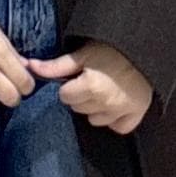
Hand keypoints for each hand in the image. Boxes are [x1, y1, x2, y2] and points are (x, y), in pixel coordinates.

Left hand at [26, 39, 152, 134]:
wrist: (145, 50)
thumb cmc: (113, 49)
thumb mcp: (82, 53)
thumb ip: (56, 66)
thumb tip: (30, 66)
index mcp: (90, 87)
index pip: (64, 95)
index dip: (69, 84)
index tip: (78, 76)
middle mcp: (105, 104)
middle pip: (77, 108)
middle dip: (81, 95)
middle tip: (92, 79)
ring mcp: (121, 112)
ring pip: (94, 119)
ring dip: (95, 107)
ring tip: (104, 88)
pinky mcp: (135, 116)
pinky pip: (117, 127)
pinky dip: (114, 118)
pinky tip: (115, 103)